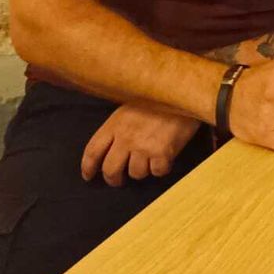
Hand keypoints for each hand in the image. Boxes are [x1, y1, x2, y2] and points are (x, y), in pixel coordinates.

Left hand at [81, 103, 200, 185]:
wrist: (185, 93)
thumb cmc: (158, 99)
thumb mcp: (130, 108)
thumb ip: (118, 128)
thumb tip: (111, 148)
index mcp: (115, 124)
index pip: (93, 151)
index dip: (88, 167)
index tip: (89, 176)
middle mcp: (126, 137)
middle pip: (110, 169)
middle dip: (113, 179)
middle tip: (119, 180)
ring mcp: (144, 146)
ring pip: (136, 174)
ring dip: (142, 170)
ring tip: (149, 160)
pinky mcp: (163, 153)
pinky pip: (158, 172)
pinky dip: (161, 168)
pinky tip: (165, 158)